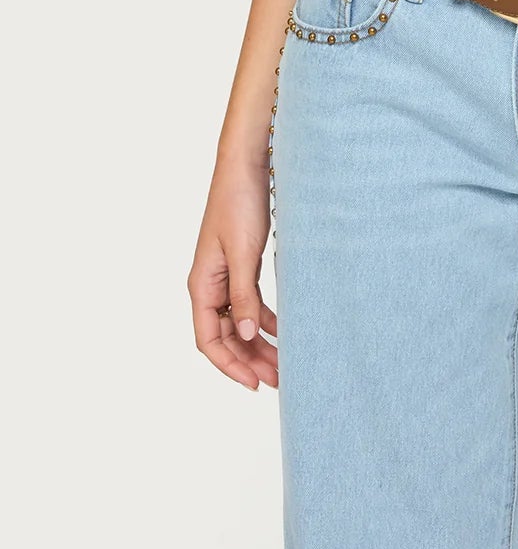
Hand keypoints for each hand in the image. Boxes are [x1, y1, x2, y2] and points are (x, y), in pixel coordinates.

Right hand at [188, 159, 279, 389]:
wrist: (246, 166)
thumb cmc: (239, 204)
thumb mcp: (244, 253)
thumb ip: (245, 295)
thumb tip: (249, 335)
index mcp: (202, 285)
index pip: (209, 340)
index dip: (230, 365)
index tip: (254, 383)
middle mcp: (210, 285)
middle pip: (226, 336)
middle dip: (249, 360)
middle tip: (278, 379)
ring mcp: (225, 276)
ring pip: (240, 322)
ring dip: (259, 343)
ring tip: (284, 363)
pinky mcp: (242, 266)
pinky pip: (250, 303)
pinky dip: (265, 319)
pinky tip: (283, 330)